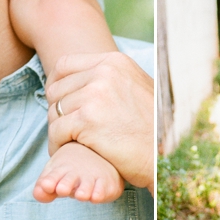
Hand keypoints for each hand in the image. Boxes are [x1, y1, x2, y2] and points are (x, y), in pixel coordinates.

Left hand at [45, 53, 153, 192]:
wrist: (164, 158)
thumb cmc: (152, 129)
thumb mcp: (136, 89)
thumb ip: (111, 79)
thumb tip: (83, 78)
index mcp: (115, 62)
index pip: (64, 64)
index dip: (54, 83)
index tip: (56, 101)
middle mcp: (104, 72)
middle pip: (56, 89)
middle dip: (56, 110)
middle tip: (62, 128)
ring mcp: (95, 95)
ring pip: (54, 111)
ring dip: (56, 129)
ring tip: (64, 141)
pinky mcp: (87, 120)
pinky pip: (56, 131)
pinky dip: (56, 144)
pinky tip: (63, 152)